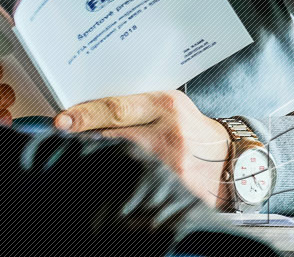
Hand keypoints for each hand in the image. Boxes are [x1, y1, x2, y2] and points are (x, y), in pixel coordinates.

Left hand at [55, 91, 230, 206]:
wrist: (232, 159)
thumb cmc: (191, 127)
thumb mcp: (167, 104)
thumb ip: (133, 105)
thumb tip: (88, 111)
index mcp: (165, 106)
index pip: (116, 109)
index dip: (85, 116)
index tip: (62, 121)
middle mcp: (169, 135)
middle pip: (114, 138)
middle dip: (86, 140)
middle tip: (63, 140)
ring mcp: (173, 166)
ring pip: (123, 163)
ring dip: (101, 161)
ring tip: (85, 157)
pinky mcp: (177, 190)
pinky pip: (139, 184)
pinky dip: (122, 181)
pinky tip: (112, 179)